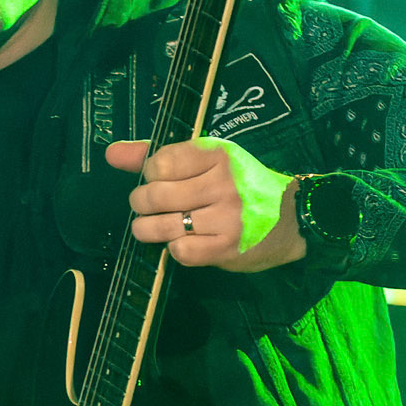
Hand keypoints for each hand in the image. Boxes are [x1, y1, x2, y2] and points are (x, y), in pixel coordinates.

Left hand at [106, 136, 305, 272]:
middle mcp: (222, 183)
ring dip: (147, 230)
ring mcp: (226, 217)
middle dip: (141, 204)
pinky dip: (174, 250)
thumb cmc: (241, 186)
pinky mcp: (227, 248)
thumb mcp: (207, 161)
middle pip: (155, 196)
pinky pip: (181, 252)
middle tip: (147, 207)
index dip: (150, 174)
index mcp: (217, 155)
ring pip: (162, 226)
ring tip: (152, 228)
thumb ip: (157, 155)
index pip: (160, 163)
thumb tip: (111, 153)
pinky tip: (182, 243)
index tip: (159, 179)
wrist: (293, 218)